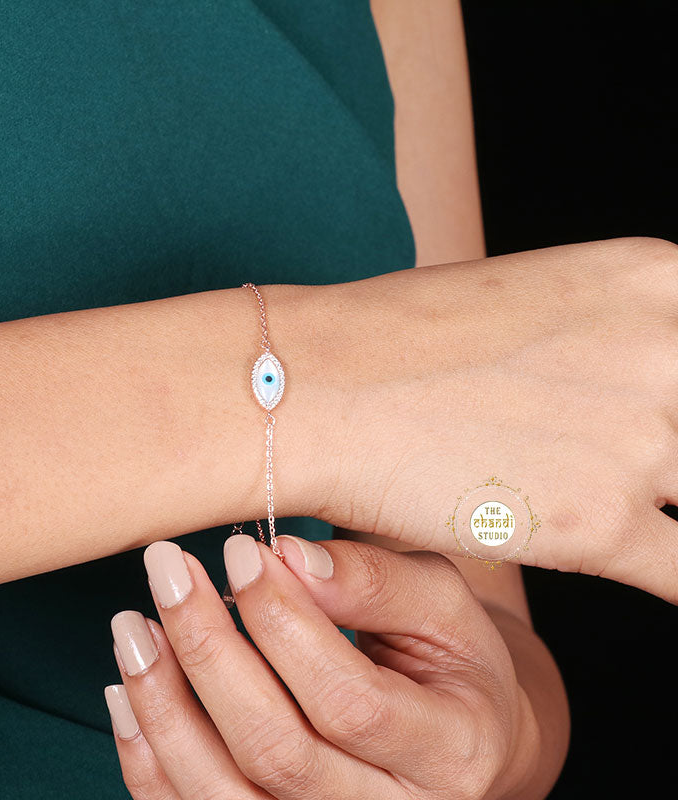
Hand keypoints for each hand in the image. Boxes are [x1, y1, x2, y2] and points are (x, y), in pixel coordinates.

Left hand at [104, 535, 548, 798]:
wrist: (457, 735)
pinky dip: (148, 758)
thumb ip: (374, 580)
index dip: (283, 622)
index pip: (347, 699)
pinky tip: (127, 690)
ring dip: (165, 706)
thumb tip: (288, 554)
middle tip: (169, 571)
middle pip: (276, 750)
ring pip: (224, 796)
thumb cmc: (449, 658)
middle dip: (209, 651)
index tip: (239, 553)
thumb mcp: (439, 604)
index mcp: (449, 750)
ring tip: (134, 626)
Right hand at [314, 236, 677, 601]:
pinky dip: (676, 580)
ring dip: (669, 512)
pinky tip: (647, 572)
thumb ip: (597, 341)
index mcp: (653, 280)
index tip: (664, 423)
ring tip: (612, 513)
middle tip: (633, 469)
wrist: (311, 386)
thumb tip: (608, 386)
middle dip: (675, 459)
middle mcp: (665, 350)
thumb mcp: (524, 305)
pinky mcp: (601, 522)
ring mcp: (641, 439)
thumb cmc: (393, 339)